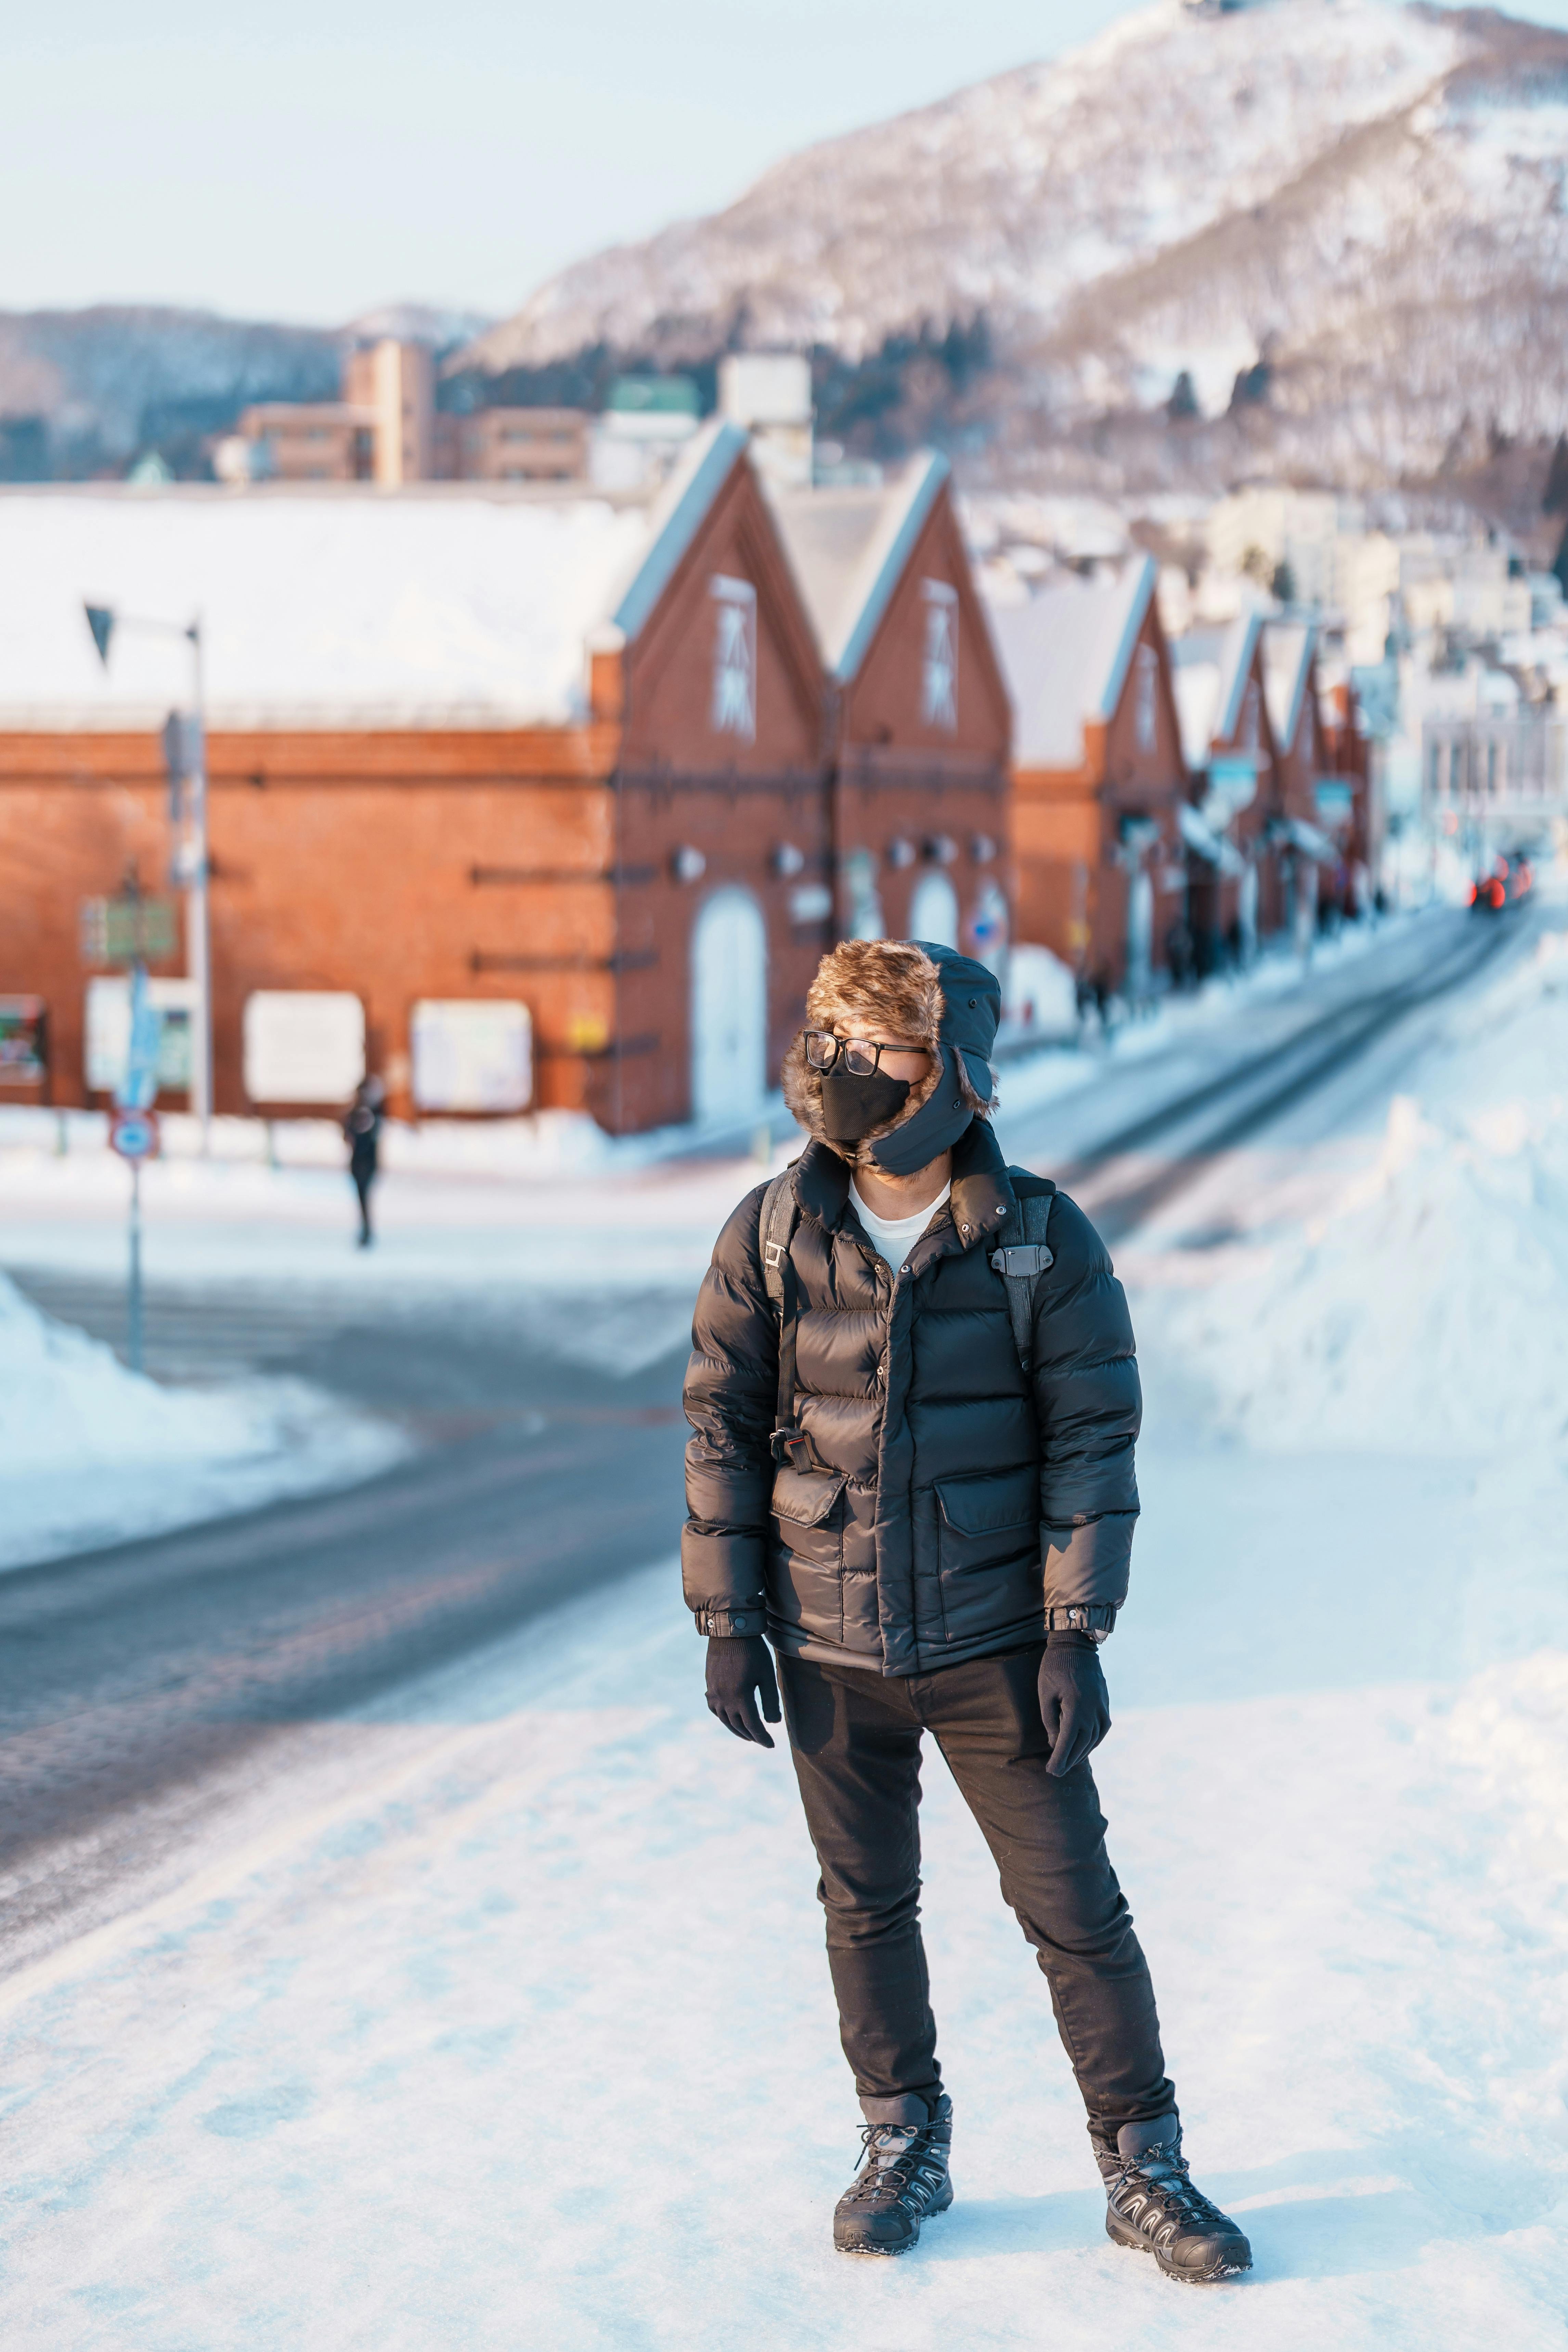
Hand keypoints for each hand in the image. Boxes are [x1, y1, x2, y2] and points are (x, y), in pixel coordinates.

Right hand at [705, 1634, 781, 1747]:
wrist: (730, 1631)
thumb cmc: (753, 1652)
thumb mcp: (767, 1676)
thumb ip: (770, 1701)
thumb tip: (773, 1723)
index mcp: (739, 1697)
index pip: (752, 1726)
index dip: (762, 1737)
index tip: (771, 1745)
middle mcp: (723, 1699)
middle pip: (738, 1725)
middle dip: (751, 1736)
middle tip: (761, 1741)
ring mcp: (714, 1692)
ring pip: (724, 1719)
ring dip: (736, 1729)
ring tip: (747, 1734)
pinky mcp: (709, 1685)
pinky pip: (714, 1708)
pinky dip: (722, 1717)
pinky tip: (728, 1717)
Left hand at [1038, 1635, 1109, 1776]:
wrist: (1075, 1645)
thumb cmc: (1054, 1667)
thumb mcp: (1045, 1693)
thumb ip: (1050, 1721)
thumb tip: (1055, 1744)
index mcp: (1076, 1707)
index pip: (1068, 1741)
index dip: (1060, 1759)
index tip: (1052, 1772)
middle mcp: (1093, 1710)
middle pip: (1082, 1744)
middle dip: (1070, 1760)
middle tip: (1057, 1771)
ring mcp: (1102, 1706)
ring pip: (1094, 1738)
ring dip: (1082, 1752)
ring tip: (1070, 1762)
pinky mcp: (1105, 1702)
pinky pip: (1103, 1728)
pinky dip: (1094, 1740)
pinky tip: (1085, 1746)